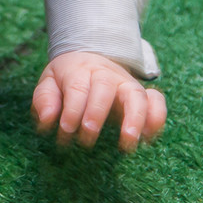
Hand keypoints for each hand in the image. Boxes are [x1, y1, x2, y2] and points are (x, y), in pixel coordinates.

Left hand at [31, 51, 165, 152]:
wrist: (88, 58)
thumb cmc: (66, 78)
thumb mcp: (49, 82)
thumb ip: (45, 99)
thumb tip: (47, 121)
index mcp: (79, 69)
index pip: (77, 88)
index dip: (72, 111)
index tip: (65, 132)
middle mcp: (106, 73)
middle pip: (104, 87)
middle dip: (95, 114)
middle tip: (86, 139)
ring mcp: (126, 82)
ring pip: (136, 94)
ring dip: (134, 119)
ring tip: (127, 144)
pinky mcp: (142, 94)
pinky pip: (156, 101)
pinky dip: (156, 118)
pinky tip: (148, 139)